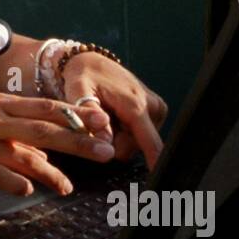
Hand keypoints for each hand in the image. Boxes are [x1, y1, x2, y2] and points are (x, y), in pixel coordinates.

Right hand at [0, 92, 116, 197]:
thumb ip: (12, 134)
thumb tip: (43, 155)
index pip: (45, 107)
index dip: (75, 114)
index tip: (101, 120)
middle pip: (43, 129)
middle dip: (78, 140)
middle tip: (104, 150)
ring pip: (23, 154)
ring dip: (50, 172)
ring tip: (68, 187)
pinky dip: (13, 182)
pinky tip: (27, 190)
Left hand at [61, 52, 167, 169]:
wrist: (90, 61)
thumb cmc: (83, 75)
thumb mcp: (78, 91)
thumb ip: (89, 116)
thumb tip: (104, 141)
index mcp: (135, 103)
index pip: (150, 139)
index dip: (155, 160)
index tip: (161, 177)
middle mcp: (151, 105)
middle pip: (138, 146)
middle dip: (117, 143)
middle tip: (100, 124)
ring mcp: (155, 108)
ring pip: (139, 141)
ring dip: (121, 137)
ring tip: (107, 117)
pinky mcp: (155, 110)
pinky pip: (141, 134)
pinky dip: (126, 131)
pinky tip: (116, 118)